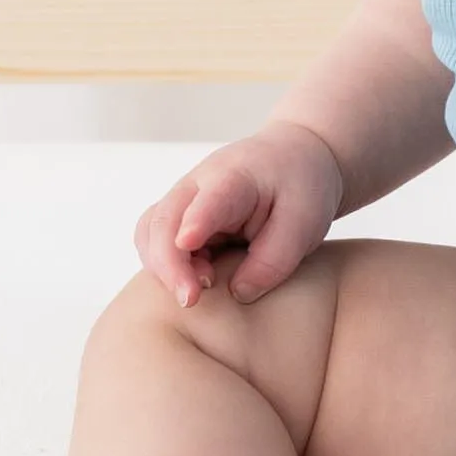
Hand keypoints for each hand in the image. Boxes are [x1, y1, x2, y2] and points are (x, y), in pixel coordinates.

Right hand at [134, 122, 345, 307]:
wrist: (293, 157)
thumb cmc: (300, 184)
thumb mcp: (305, 221)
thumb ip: (274, 259)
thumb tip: (237, 293)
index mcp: (234, 177)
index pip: (209, 199)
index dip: (195, 222)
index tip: (187, 244)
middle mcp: (198, 186)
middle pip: (163, 221)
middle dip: (169, 264)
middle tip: (190, 298)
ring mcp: (185, 202)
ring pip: (150, 235)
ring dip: (164, 269)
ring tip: (195, 293)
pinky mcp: (182, 221)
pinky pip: (159, 246)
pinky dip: (169, 269)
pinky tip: (196, 284)